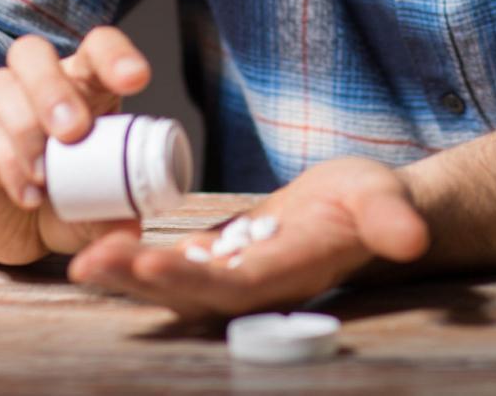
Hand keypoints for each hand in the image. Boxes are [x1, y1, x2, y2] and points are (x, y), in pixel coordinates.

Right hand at [0, 26, 151, 263]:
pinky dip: (8, 166)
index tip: (136, 79)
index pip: (98, 47)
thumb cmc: (69, 194)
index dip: (115, 55)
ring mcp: (4, 110)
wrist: (14, 222)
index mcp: (86, 83)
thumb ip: (116, 215)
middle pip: (32, 54)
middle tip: (73, 131)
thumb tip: (132, 231)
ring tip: (46, 172)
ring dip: (25, 126)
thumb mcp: (100, 208)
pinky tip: (29, 194)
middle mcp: (42, 86)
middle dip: (52, 88)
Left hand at [67, 156, 429, 321]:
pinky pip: (173, 263)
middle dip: (137, 283)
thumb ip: (393, 220)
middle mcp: (254, 286)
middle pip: (188, 293)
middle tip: (88, 264)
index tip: (150, 268)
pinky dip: (139, 256)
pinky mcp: (221, 258)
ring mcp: (233, 275)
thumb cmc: (376, 204)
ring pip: (172, 282)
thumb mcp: (384, 202)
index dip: (191, 282)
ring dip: (127, 275)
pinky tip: (102, 240)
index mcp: (288, 274)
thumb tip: (412, 237)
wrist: (364, 210)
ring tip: (83, 259)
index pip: (234, 286)